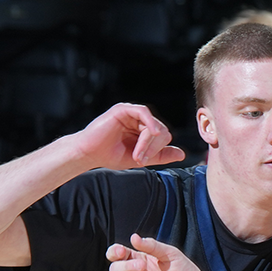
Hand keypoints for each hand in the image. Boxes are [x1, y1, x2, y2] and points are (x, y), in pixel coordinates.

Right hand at [69, 103, 185, 172]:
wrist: (89, 154)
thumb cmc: (110, 155)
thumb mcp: (141, 158)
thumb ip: (161, 155)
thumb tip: (182, 154)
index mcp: (144, 131)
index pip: (164, 137)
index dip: (158, 150)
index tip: (142, 161)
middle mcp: (139, 121)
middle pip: (162, 131)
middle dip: (153, 147)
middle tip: (139, 158)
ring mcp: (131, 114)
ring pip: (154, 124)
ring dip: (148, 142)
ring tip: (137, 153)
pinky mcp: (123, 110)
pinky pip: (143, 112)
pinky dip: (150, 122)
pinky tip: (152, 132)